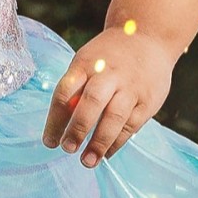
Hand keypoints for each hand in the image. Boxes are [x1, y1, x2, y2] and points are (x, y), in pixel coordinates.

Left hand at [42, 26, 176, 168]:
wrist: (148, 35)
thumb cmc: (108, 55)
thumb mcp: (87, 60)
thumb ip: (76, 88)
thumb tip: (62, 124)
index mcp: (86, 63)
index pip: (65, 92)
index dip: (55, 119)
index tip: (49, 142)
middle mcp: (108, 74)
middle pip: (92, 102)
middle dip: (78, 128)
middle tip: (67, 149)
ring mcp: (130, 87)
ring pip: (114, 118)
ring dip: (99, 142)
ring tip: (87, 161)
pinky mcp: (147, 100)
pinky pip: (131, 125)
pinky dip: (117, 142)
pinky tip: (106, 154)